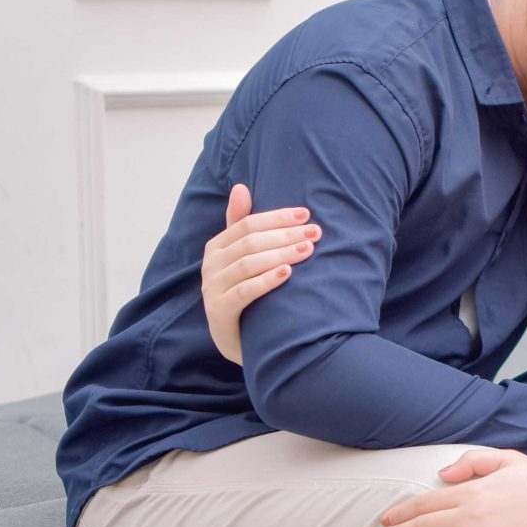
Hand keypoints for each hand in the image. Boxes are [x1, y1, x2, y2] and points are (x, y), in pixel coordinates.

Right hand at [201, 184, 321, 364]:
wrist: (236, 340)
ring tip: (308, 250)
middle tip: (315, 232)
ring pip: (248, 264)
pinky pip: (245, 291)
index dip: (277, 218)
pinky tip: (287, 273)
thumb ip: (241, 224)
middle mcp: (210, 266)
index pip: (247, 224)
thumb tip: (241, 186)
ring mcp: (212, 289)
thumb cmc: (243, 293)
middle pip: (250, 242)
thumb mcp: (242, 259)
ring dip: (281, 254)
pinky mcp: (220, 311)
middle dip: (285, 235)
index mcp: (216, 247)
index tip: (306, 215)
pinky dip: (267, 280)